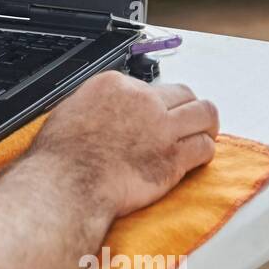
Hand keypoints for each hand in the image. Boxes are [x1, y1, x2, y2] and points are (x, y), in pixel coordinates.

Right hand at [29, 71, 218, 217]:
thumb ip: (95, 107)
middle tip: (188, 119)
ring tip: (204, 133)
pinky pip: (204, 147)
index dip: (154, 102)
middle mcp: (143, 101)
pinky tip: (198, 156)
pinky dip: (205, 151)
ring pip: (204, 114)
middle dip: (187, 106)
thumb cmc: (61, 156)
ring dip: (206, 124)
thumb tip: (101, 114)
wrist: (68, 183)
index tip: (154, 113)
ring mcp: (161, 128)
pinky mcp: (174, 157)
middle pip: (183, 93)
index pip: (149, 85)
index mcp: (115, 85)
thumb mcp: (70, 112)